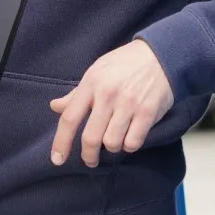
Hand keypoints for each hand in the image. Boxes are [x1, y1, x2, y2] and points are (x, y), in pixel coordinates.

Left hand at [49, 40, 174, 167]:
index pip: (70, 118)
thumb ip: (77, 93)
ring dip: (112, 147)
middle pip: (91, 138)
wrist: (160, 54)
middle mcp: (108, 94)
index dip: (61, 142)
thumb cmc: (124, 64)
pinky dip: (129, 145)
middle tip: (90, 160)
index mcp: (91, 83)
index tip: (57, 159)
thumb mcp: (97, 71)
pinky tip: (130, 136)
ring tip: (114, 139)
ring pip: (112, 143)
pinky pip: (133, 142)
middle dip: (88, 155)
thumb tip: (54, 107)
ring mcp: (129, 104)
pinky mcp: (147, 112)